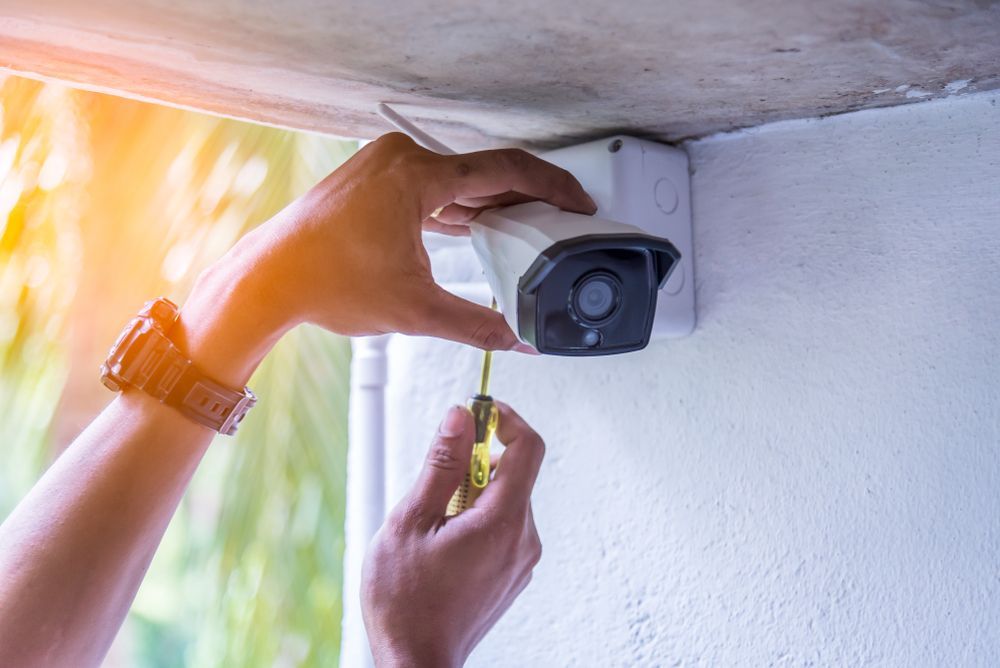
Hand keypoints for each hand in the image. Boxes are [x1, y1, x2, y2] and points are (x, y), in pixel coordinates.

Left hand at [174, 133, 595, 385]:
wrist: (269, 279)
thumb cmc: (324, 281)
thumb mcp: (414, 309)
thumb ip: (475, 324)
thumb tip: (513, 338)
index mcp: (417, 176)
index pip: (505, 171)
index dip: (551, 187)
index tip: (576, 200)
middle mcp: (400, 159)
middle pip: (483, 173)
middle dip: (525, 199)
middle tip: (559, 219)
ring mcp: (383, 166)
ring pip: (456, 181)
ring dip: (490, 204)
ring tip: (525, 228)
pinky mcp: (372, 180)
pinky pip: (431, 187)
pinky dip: (457, 207)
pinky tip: (475, 227)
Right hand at [361, 403, 544, 667]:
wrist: (417, 662)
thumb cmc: (406, 602)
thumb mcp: (411, 522)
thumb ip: (440, 465)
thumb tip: (458, 419)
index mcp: (502, 522)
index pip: (529, 447)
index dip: (506, 420)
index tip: (478, 414)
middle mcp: (523, 540)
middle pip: (514, 474)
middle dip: (477, 462)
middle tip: (437, 474)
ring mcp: (521, 560)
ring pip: (506, 501)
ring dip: (473, 493)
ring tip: (432, 521)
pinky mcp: (513, 574)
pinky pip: (503, 527)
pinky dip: (477, 518)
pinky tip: (443, 542)